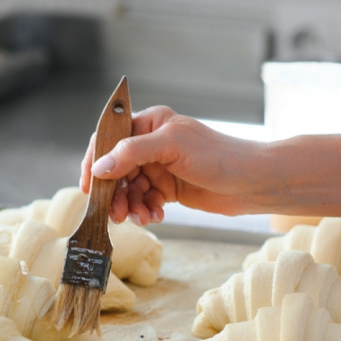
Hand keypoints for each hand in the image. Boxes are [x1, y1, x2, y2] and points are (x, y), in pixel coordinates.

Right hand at [79, 106, 267, 224]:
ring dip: (130, 206)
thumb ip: (132, 153)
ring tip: (142, 217)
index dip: (94, 161)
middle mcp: (152, 144)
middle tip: (116, 213)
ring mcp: (160, 167)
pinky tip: (156, 216)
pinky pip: (144, 201)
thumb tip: (99, 167)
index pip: (109, 138)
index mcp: (150, 123)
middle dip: (115, 193)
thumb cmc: (219, 156)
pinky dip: (145, 210)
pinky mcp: (168, 189)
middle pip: (116, 169)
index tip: (89, 186)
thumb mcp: (171, 147)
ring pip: (129, 189)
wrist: (251, 182)